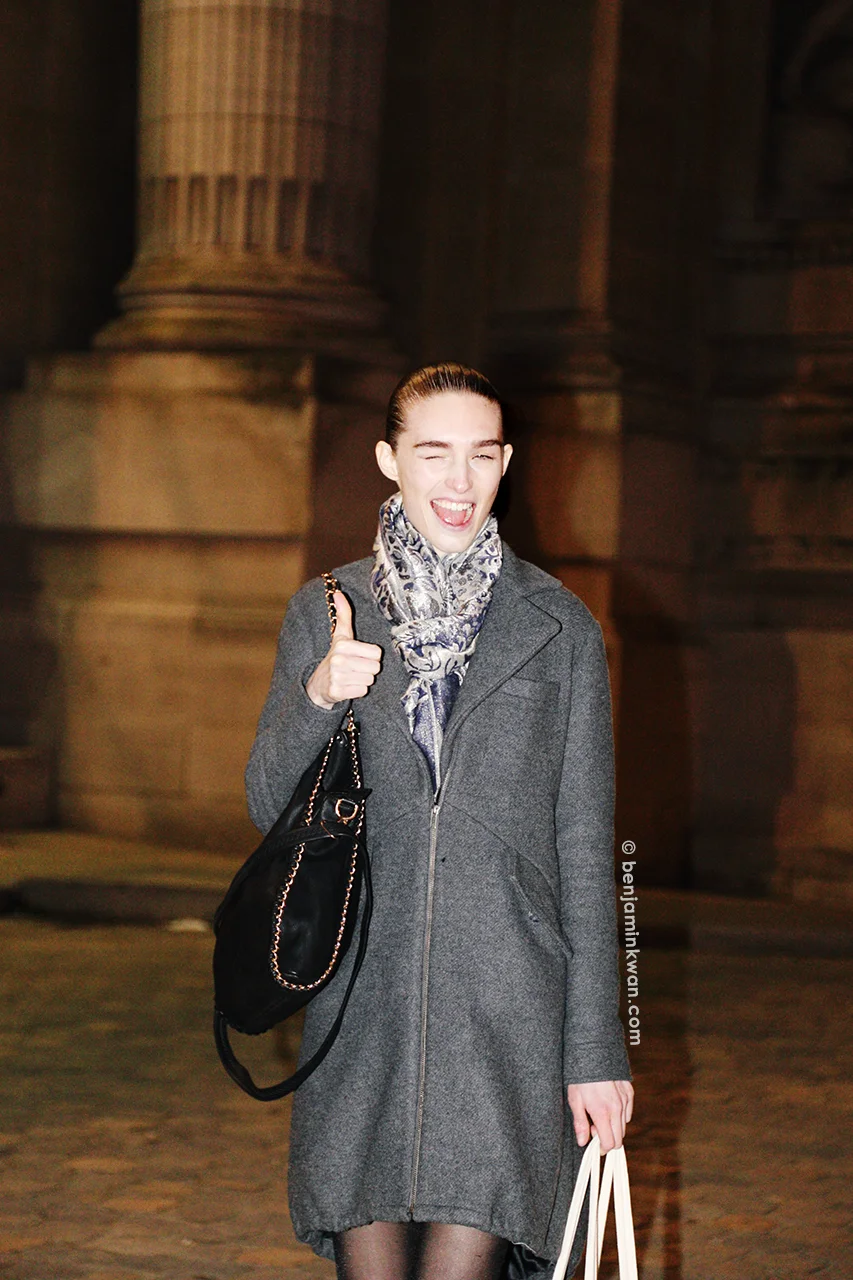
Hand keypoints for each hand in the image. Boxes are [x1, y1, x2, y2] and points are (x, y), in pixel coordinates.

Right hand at [305, 591, 382, 708]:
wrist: (318, 685)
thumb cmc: (336, 657)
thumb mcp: (340, 636)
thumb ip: (343, 614)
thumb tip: (338, 592)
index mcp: (343, 645)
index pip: (377, 653)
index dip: (371, 656)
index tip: (358, 657)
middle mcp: (338, 660)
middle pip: (375, 668)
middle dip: (368, 670)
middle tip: (354, 669)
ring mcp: (336, 677)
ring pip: (369, 680)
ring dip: (362, 680)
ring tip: (350, 677)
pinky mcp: (336, 692)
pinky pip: (362, 691)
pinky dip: (357, 691)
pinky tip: (347, 687)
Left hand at [567, 1080, 633, 1151]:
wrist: (593, 1052)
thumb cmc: (581, 1077)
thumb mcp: (575, 1100)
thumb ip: (580, 1123)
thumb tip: (583, 1142)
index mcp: (602, 1113)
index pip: (609, 1143)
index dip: (601, 1147)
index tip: (593, 1143)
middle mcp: (617, 1108)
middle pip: (619, 1138)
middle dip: (608, 1139)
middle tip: (594, 1127)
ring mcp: (625, 1100)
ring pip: (624, 1125)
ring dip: (613, 1126)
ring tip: (599, 1114)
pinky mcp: (629, 1092)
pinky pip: (628, 1112)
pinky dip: (620, 1114)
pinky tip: (608, 1106)